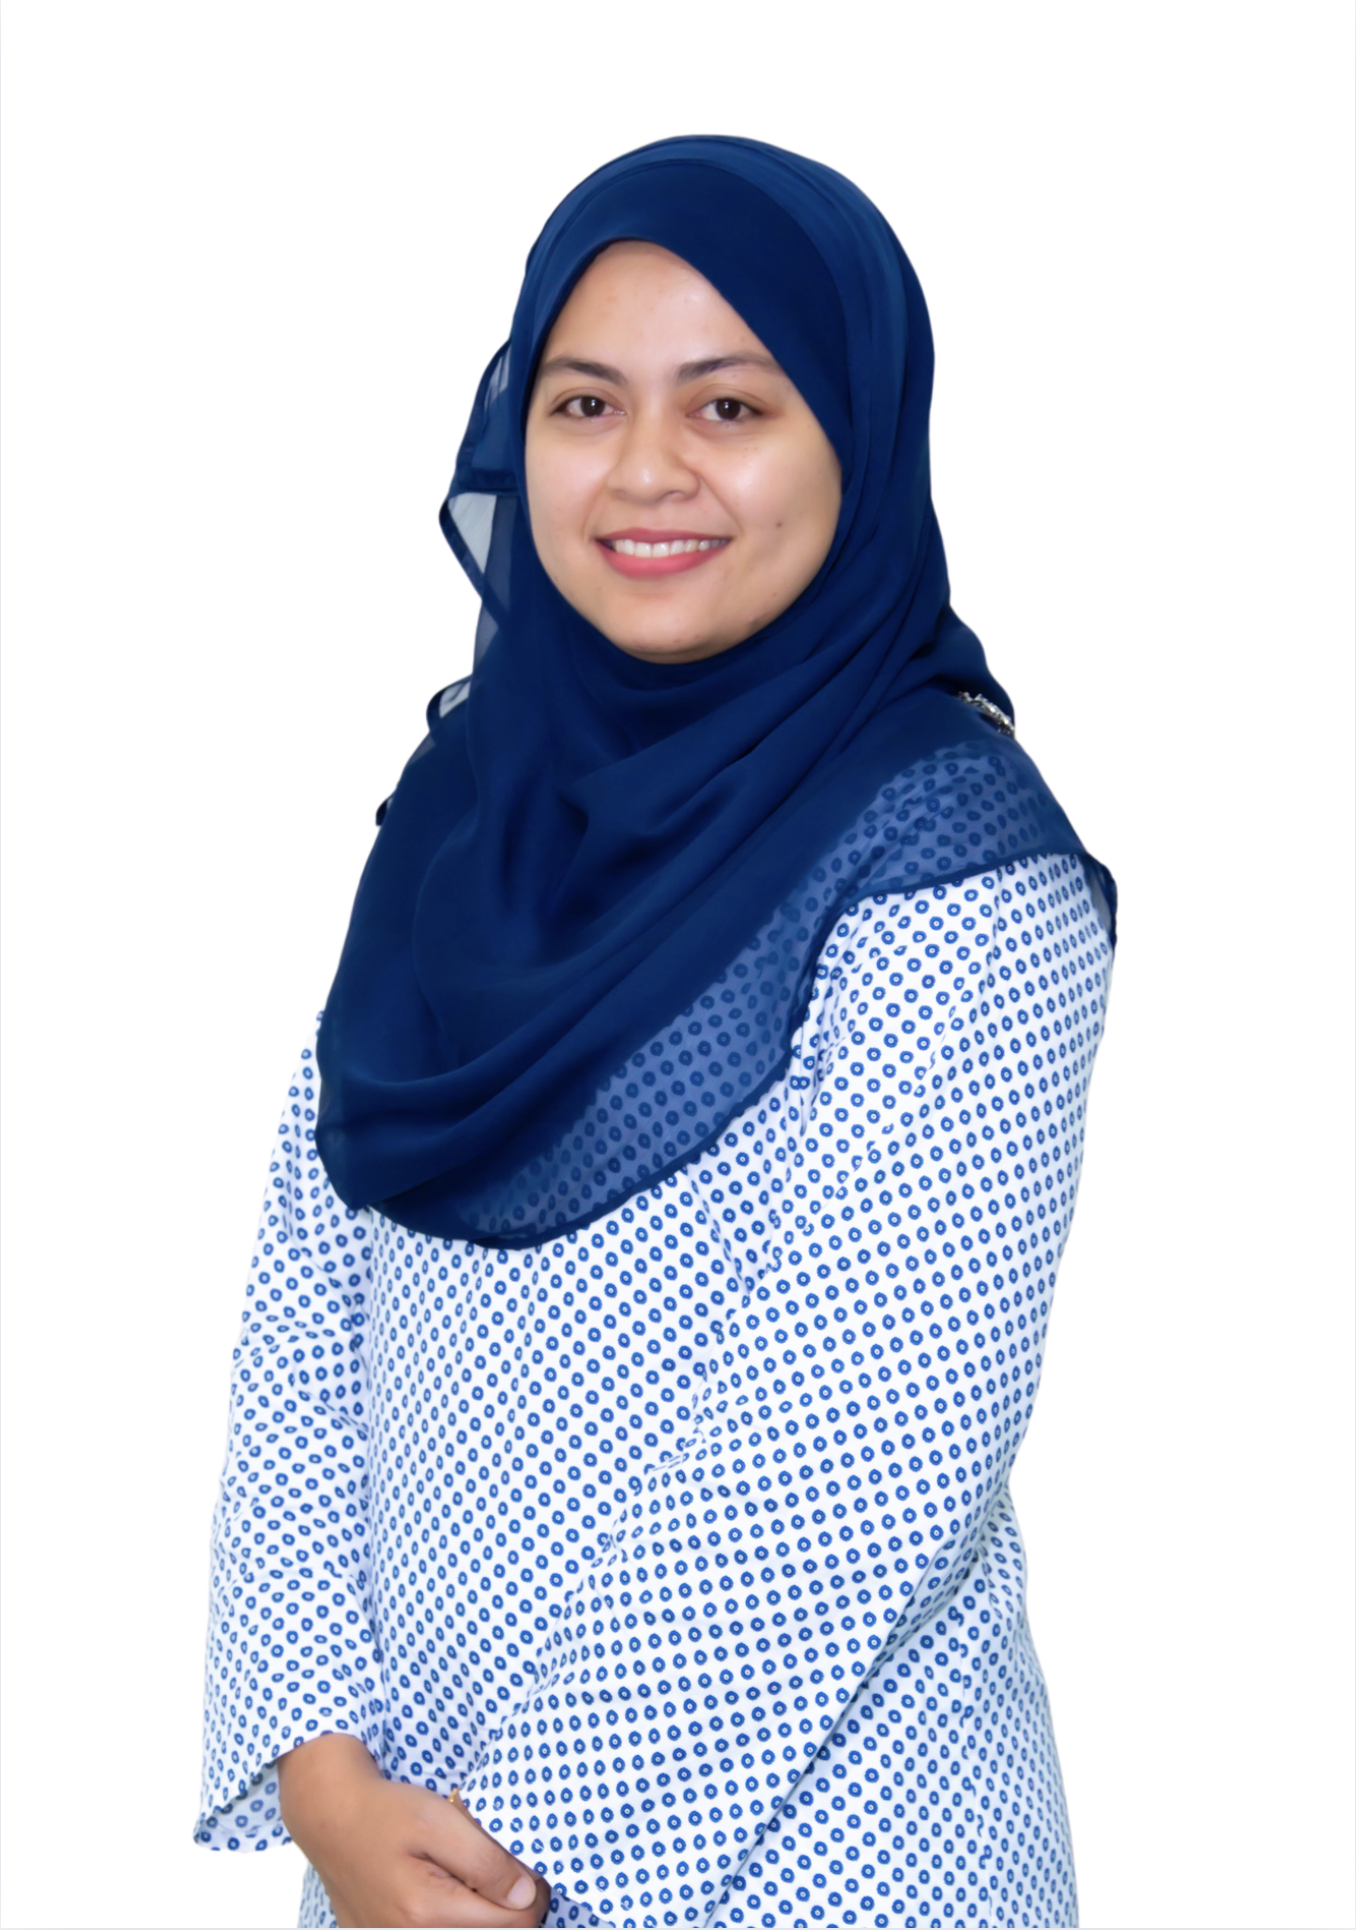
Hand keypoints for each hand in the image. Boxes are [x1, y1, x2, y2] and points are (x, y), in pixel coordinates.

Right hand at [276, 1732, 548, 1927]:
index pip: (514, 1923)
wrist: (330, 1819)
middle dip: (510, 1907)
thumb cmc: (384, 1812)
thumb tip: (524, 1896)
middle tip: (505, 1870)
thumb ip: (485, 1861)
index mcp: (428, 1911)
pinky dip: (457, 1919)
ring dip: (484, 1915)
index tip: (528, 1867)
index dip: (533, 1894)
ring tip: (477, 1880)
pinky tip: (452, 1892)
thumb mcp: (438, 1819)